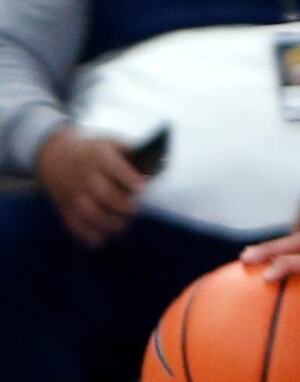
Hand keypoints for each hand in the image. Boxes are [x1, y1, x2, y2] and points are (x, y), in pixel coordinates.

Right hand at [36, 127, 147, 247]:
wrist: (55, 154)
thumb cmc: (95, 151)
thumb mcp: (111, 143)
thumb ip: (133, 153)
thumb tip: (162, 161)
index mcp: (99, 155)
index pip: (113, 167)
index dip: (129, 179)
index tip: (142, 189)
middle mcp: (84, 174)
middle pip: (102, 193)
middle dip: (121, 205)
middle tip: (134, 210)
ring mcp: (72, 192)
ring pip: (88, 212)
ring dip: (108, 223)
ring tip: (122, 224)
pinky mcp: (65, 207)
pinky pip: (74, 225)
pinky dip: (88, 235)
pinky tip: (102, 238)